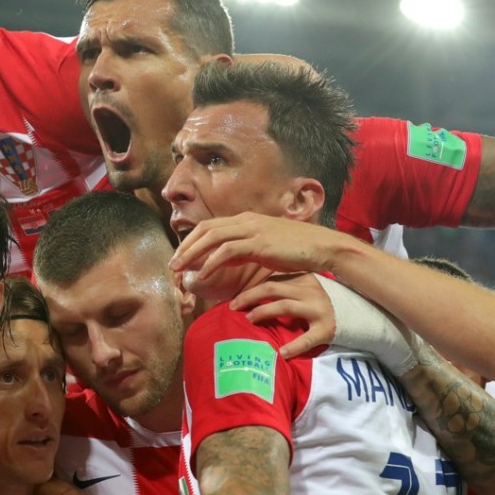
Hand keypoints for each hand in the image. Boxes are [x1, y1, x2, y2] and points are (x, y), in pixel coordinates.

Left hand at [169, 212, 342, 281]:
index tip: (179, 256)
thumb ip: (242, 250)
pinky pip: (227, 251)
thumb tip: (222, 258)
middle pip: (205, 229)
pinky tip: (202, 274)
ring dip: (192, 254)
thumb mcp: (263, 248)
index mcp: (246, 220)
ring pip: (212, 238)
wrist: (322, 247)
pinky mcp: (259, 242)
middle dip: (185, 246)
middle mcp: (246, 221)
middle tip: (172, 265)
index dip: (191, 240)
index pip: (209, 226)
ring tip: (179, 270)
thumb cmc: (296, 250)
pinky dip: (211, 262)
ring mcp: (252, 230)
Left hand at [231, 272, 335, 358]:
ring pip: (284, 306)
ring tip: (250, 320)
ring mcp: (320, 309)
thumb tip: (258, 293)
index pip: (271, 281)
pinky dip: (294, 346)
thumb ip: (290, 287)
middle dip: (249, 297)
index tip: (235, 299)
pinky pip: (307, 338)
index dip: (251, 289)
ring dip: (263, 312)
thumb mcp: (310, 289)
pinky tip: (281, 353)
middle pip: (272, 289)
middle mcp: (311, 290)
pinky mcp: (328, 328)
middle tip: (232, 308)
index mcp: (305, 278)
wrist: (364, 316)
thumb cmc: (330, 303)